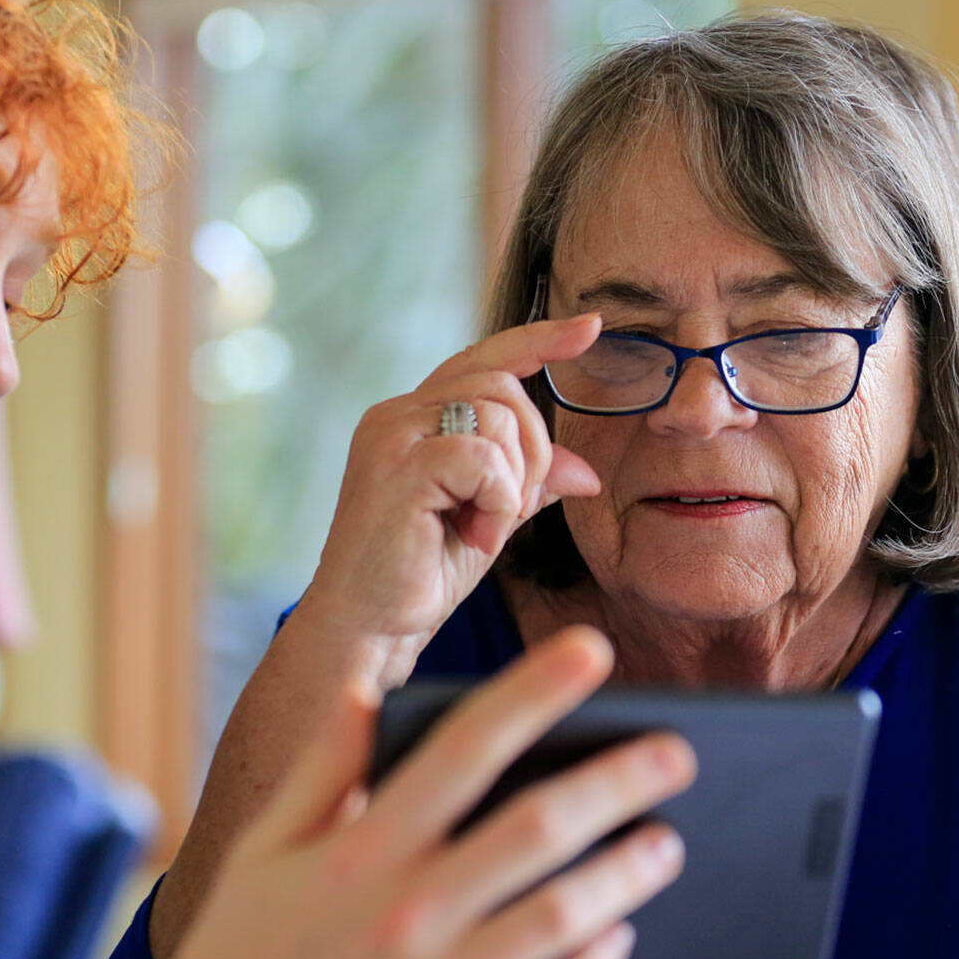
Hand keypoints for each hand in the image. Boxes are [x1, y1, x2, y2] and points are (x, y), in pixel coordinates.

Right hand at [103, 626, 692, 958]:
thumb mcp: (263, 850)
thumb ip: (324, 767)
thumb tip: (368, 690)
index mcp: (354, 851)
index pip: (465, 748)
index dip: (536, 692)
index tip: (593, 653)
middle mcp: (398, 913)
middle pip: (537, 827)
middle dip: (619, 780)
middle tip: (678, 754)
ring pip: (561, 918)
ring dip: (626, 876)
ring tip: (665, 846)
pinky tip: (614, 941)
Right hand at [300, 314, 603, 647]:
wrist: (367, 630)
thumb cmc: (416, 578)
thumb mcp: (489, 521)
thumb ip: (527, 485)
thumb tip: (583, 471)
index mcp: (413, 419)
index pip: (483, 360)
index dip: (539, 340)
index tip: (591, 329)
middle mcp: (397, 415)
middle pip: (502, 386)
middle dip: (533, 448)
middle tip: (514, 509)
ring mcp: (393, 435)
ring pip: (498, 415)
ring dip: (514, 481)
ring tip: (485, 530)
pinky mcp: (398, 466)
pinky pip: (483, 457)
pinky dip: (499, 501)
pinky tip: (478, 538)